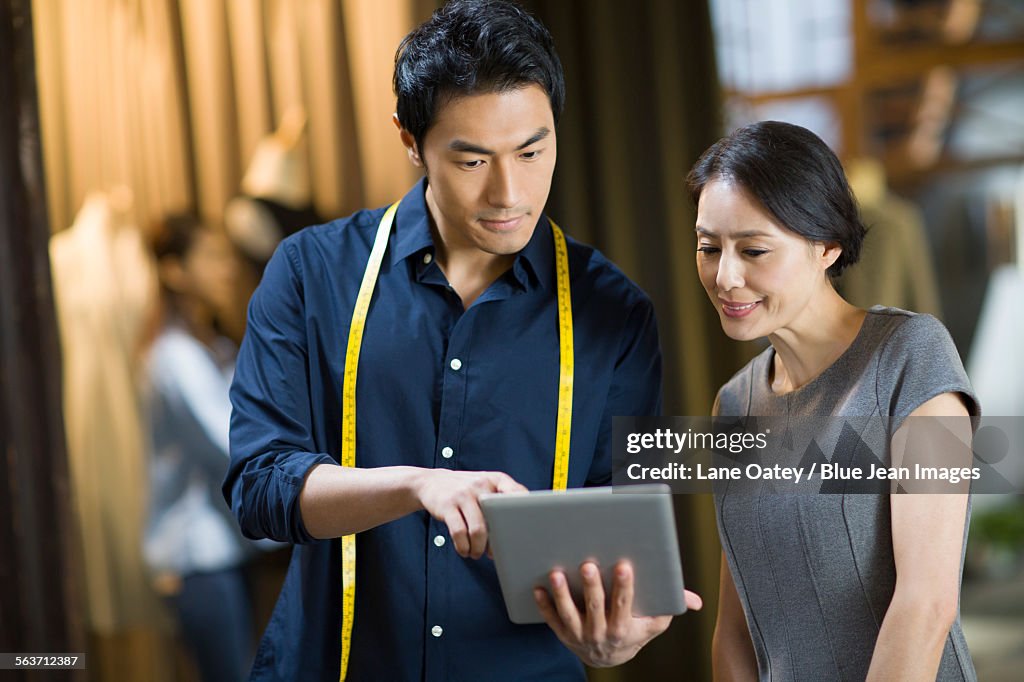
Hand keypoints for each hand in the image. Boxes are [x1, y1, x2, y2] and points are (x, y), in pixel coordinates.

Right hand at [413, 469, 526, 558]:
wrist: (431, 482)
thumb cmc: (465, 491)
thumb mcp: (485, 488)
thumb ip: (500, 503)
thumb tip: (514, 536)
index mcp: (496, 479)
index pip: (517, 493)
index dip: (525, 511)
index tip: (526, 530)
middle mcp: (481, 484)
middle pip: (499, 517)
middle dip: (500, 540)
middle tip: (497, 553)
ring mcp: (463, 494)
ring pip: (478, 529)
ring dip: (479, 548)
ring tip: (477, 554)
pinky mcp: (447, 505)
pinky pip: (459, 532)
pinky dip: (463, 547)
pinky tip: (465, 550)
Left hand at [534, 560, 702, 667]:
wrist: (608, 658)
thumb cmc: (632, 631)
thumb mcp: (654, 623)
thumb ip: (672, 607)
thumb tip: (696, 600)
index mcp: (623, 629)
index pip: (624, 606)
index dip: (624, 587)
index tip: (624, 566)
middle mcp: (600, 634)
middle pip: (595, 609)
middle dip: (592, 587)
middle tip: (588, 564)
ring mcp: (579, 636)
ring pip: (569, 614)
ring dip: (562, 594)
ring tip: (557, 574)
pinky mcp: (562, 635)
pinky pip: (551, 620)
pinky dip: (544, 605)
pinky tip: (538, 588)